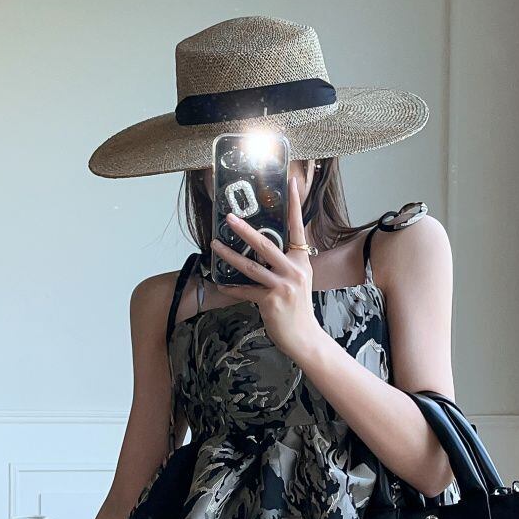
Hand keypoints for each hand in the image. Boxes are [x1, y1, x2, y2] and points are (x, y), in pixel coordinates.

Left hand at [210, 177, 326, 362]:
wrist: (304, 337)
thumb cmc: (297, 308)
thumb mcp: (297, 280)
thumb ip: (283, 263)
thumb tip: (260, 247)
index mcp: (301, 261)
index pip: (298, 227)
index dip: (295, 204)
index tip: (292, 182)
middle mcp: (294, 270)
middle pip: (266, 245)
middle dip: (245, 230)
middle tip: (229, 218)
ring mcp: (283, 286)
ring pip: (250, 267)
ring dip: (229, 256)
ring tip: (214, 246)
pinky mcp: (271, 301)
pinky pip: (245, 291)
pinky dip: (231, 287)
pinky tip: (219, 283)